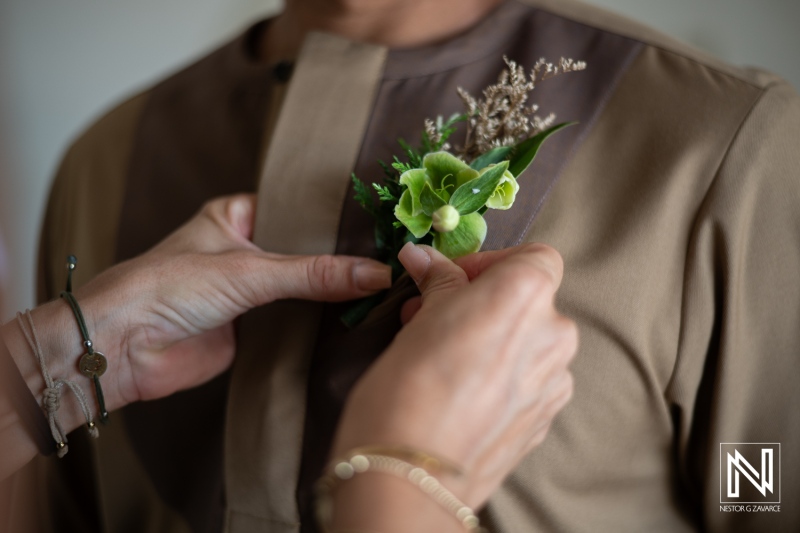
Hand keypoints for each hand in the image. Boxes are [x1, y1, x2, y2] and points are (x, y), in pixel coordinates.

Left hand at [76, 194, 390, 408]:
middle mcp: (246, 251)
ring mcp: (251, 292)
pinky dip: (321, 325)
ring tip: (386, 286)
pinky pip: (296, 324)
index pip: (298, 210)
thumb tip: (376, 274)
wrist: (125, 348)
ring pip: (303, 289)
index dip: (336, 219)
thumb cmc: (168, 286)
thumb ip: (315, 274)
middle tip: (393, 257)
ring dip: (332, 294)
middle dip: (340, 259)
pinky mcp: (254, 331)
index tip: (381, 224)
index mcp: (237, 217)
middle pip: (305, 252)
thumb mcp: (250, 270)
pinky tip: (359, 319)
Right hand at [332, 242, 577, 507]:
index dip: (492, 263)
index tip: (453, 278)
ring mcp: (554, 383)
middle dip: (484, 303)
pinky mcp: (544, 422)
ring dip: (493, 340)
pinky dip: (499, 376)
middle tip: (434, 313)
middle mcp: (554, 336)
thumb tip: (426, 259)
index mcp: (527, 295)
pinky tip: (459, 390)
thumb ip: (438, 282)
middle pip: (531, 302)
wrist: (413, 474)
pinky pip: (526, 383)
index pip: (534, 257)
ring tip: (442, 354)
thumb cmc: (410, 387)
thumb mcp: (420, 318)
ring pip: (529, 344)